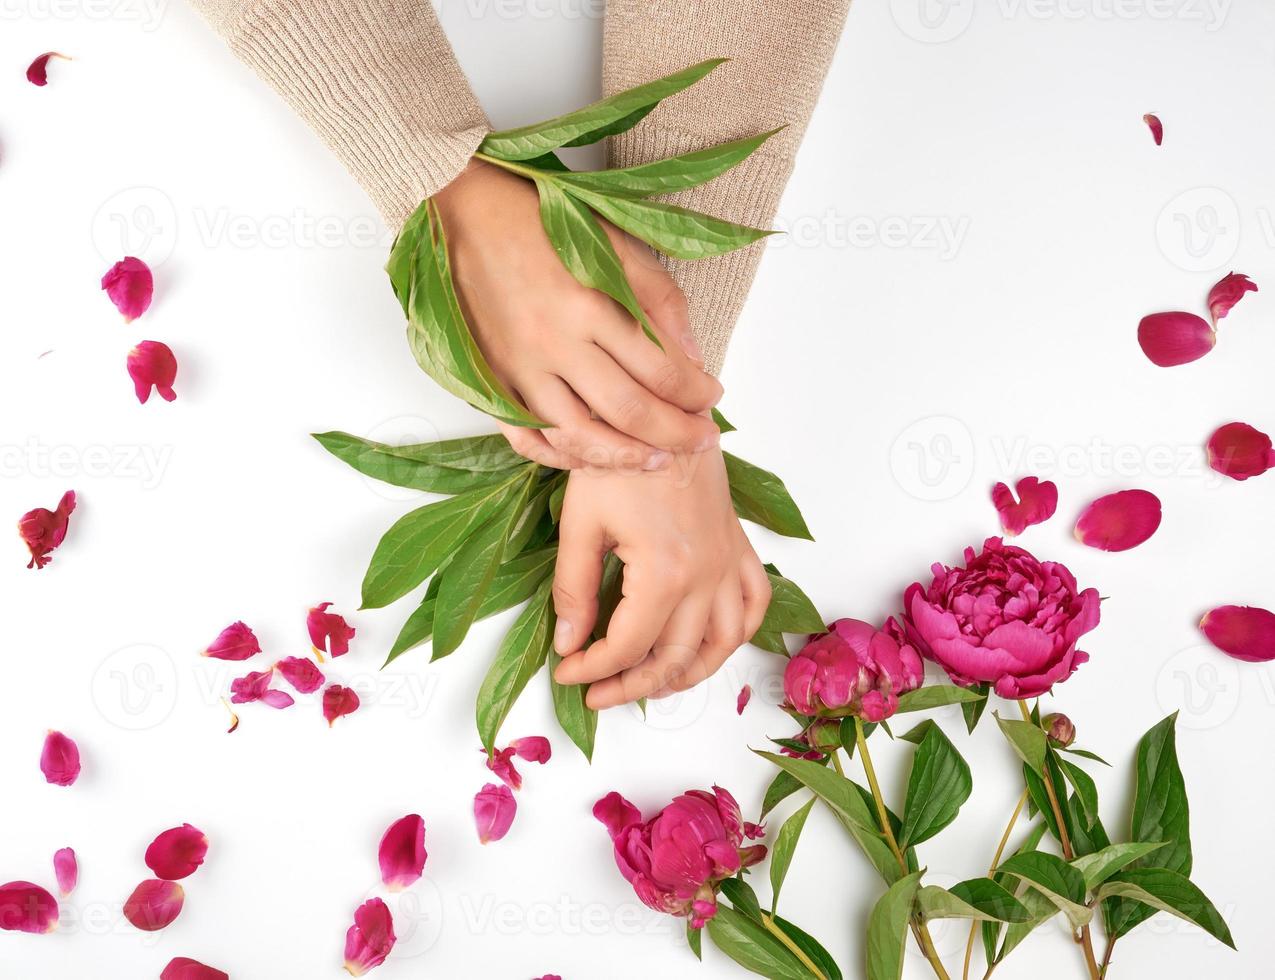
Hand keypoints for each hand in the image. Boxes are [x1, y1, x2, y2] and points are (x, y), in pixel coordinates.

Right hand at [432, 159, 722, 470]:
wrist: (461, 213)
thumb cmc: (541, 221)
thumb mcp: (613, 242)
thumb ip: (658, 298)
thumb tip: (693, 357)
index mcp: (591, 304)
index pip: (661, 370)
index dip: (695, 394)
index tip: (712, 398)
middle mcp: (554, 343)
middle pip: (628, 412)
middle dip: (675, 434)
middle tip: (701, 440)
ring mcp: (518, 368)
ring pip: (579, 438)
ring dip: (625, 459)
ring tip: (657, 463)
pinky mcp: (490, 380)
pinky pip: (528, 438)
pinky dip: (562, 458)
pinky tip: (593, 460)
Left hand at [550, 449, 771, 707]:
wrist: (663, 408)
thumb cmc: (620, 455)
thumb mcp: (581, 522)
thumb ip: (574, 589)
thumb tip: (568, 643)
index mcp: (664, 571)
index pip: (627, 645)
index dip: (592, 669)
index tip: (568, 672)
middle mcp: (705, 575)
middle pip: (674, 656)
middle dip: (632, 684)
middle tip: (599, 693)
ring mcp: (728, 562)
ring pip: (721, 643)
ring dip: (688, 674)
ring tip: (652, 685)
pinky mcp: (738, 546)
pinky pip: (753, 603)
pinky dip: (737, 633)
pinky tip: (711, 644)